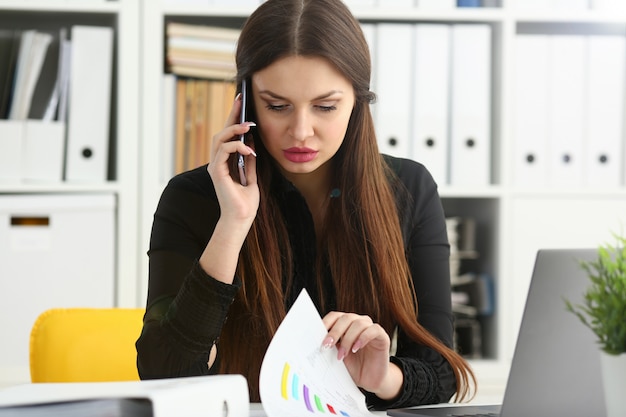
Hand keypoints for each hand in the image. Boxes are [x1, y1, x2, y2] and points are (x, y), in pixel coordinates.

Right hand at [207, 94, 258, 228]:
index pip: (228, 136)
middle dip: (232, 116)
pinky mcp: (216, 172)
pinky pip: (223, 151)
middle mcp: (217, 162)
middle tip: (241, 101)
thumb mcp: (251, 177)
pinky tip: (249, 149)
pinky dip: (236, 147)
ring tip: (248, 126)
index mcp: (224, 162)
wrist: (241, 219)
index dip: (233, 118)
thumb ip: (248, 160)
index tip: (241, 102)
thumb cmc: (245, 203)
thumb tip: (251, 142)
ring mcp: (215, 167)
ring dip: (234, 130)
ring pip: (219, 139)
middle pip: (221, 133)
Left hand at [321, 312, 402, 399]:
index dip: (326, 322)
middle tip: (327, 345)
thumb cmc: (353, 367)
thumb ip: (331, 346)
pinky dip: (363, 338)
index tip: (318, 334)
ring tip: (342, 354)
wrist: (369, 380)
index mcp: (345, 325)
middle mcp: (358, 323)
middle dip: (335, 332)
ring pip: (358, 323)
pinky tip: (356, 348)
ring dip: (348, 339)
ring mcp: (370, 328)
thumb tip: (318, 340)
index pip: (335, 316)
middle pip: (346, 318)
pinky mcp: (382, 337)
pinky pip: (374, 330)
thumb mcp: (338, 355)